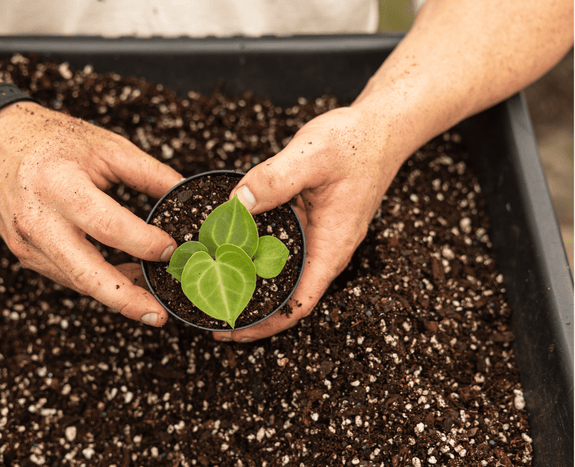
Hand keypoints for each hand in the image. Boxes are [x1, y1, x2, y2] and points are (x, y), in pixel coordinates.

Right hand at [0, 102, 181, 325]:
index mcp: (59, 186)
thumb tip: (184, 193)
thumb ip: (148, 172)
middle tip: (160, 315)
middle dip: (127, 300)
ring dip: (118, 293)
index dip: (143, 243)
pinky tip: (126, 278)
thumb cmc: (52, 139)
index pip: (107, 226)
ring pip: (79, 282)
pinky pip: (68, 275)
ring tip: (153, 298)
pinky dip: (98, 281)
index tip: (172, 249)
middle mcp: (39, 221)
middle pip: (86, 274)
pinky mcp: (25, 254)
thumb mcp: (104, 145)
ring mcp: (28, 243)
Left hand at [214, 106, 403, 341]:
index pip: (298, 305)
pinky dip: (256, 255)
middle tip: (207, 311)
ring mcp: (318, 238)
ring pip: (282, 274)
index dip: (265, 325)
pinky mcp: (310, 223)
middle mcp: (325, 250)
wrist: (380, 128)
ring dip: (251, 284)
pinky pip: (281, 249)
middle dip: (250, 310)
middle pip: (286, 297)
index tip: (232, 331)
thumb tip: (235, 205)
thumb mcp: (311, 156)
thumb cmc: (355, 143)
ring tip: (212, 287)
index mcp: (331, 247)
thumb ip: (273, 180)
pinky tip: (231, 248)